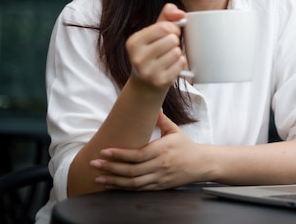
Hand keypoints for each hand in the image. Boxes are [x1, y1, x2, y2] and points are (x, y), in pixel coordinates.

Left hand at [90, 110, 211, 190]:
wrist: (201, 164)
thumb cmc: (186, 145)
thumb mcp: (174, 130)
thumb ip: (161, 119)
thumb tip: (153, 105)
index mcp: (162, 150)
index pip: (137, 155)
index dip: (120, 154)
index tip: (105, 151)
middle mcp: (160, 165)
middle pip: (132, 170)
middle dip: (111, 168)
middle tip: (94, 163)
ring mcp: (159, 178)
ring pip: (133, 183)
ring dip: (114, 181)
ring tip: (98, 178)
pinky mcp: (159, 187)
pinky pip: (139, 189)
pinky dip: (124, 188)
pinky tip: (112, 185)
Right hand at [125, 3, 186, 89]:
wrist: (145, 84)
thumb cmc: (152, 53)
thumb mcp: (153, 33)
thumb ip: (166, 17)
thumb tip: (180, 13)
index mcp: (133, 42)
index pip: (163, 27)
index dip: (173, 28)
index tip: (170, 33)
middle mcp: (137, 57)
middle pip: (172, 40)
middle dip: (175, 41)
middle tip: (169, 47)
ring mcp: (148, 71)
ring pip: (177, 52)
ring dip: (177, 53)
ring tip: (168, 57)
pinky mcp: (161, 81)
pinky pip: (181, 64)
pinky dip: (180, 63)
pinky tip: (171, 66)